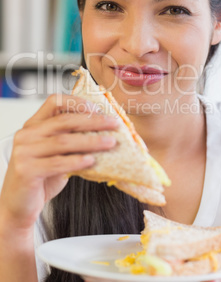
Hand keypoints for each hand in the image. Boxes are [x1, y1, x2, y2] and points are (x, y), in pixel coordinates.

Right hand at [0, 94, 118, 231]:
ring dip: (91, 141)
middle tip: (113, 124)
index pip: (54, 102)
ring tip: (110, 142)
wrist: (19, 206)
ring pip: (63, 141)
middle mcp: (26, 134)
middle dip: (93, 121)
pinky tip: (91, 160)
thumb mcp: (56, 154)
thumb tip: (103, 131)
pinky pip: (57, 163)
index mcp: (33, 125)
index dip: (77, 102)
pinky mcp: (26, 170)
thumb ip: (71, 140)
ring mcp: (24, 152)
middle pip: (64, 121)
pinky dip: (77, 161)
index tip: (98, 109)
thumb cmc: (42, 178)